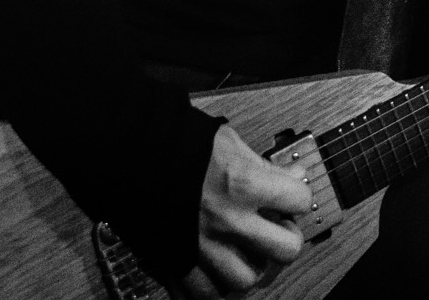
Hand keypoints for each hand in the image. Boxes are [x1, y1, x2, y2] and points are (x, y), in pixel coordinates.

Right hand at [174, 124, 311, 297]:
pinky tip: (215, 265)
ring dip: (251, 264)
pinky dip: (213, 284)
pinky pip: (204, 293)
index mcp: (243, 183)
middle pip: (285, 249)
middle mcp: (227, 220)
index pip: (300, 200)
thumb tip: (294, 176)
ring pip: (247, 279)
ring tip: (244, 248)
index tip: (289, 195)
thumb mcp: (228, 143)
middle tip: (276, 227)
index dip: (297, 195)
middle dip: (286, 237)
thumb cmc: (176, 143)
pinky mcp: (177, 261)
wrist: (128, 154)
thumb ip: (265, 165)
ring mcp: (203, 246)